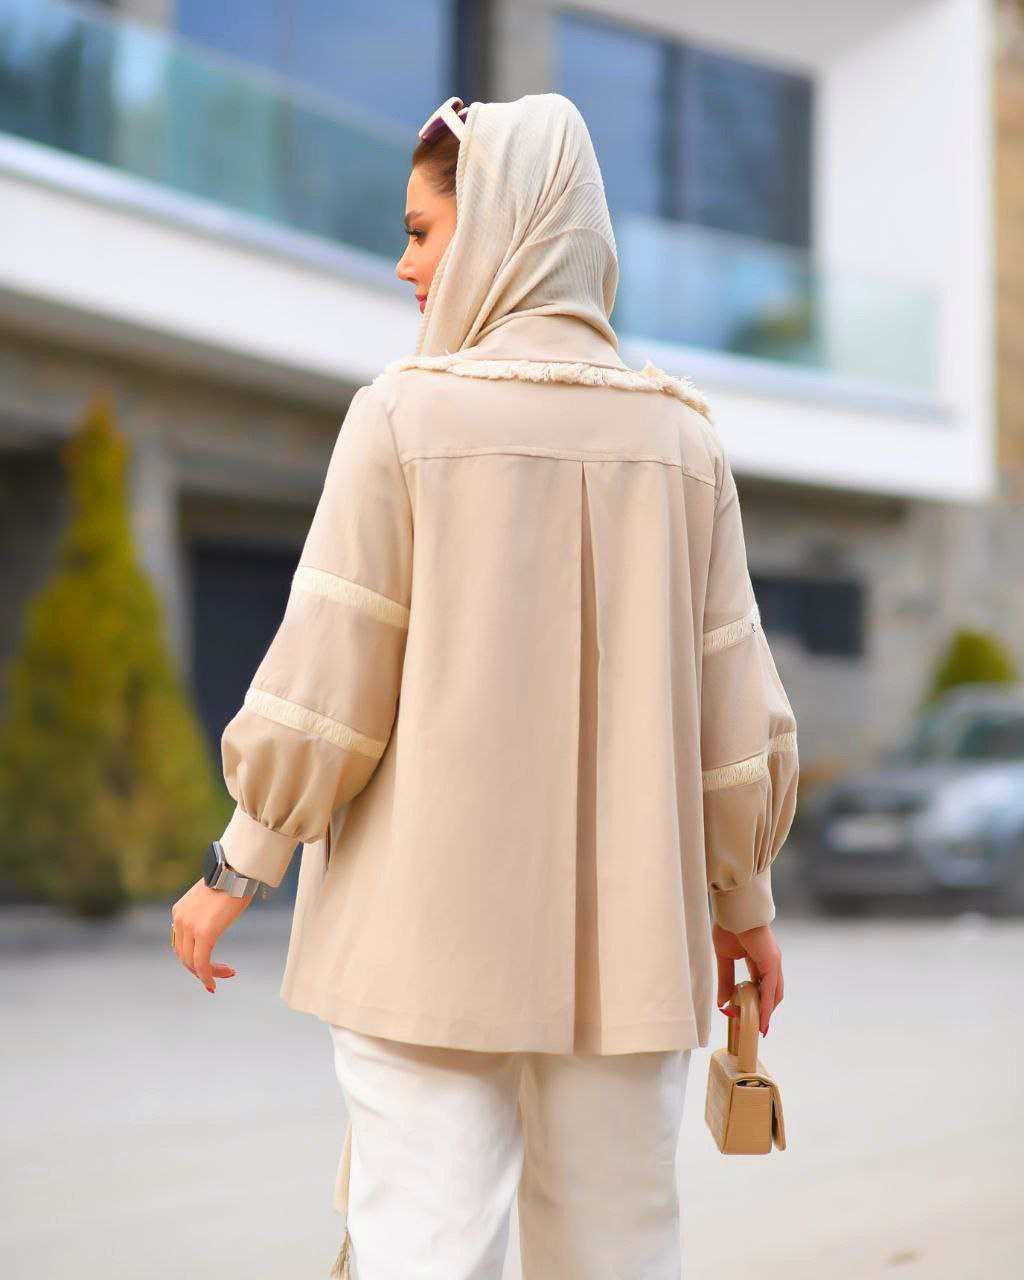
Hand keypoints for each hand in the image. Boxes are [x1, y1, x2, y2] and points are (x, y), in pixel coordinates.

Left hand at [170, 878, 250, 992]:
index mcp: (179, 911)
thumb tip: (215, 922)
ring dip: (207, 973)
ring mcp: (189, 926)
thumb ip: (207, 913)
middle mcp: (179, 919)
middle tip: (220, 973)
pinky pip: (202, 962)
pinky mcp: (204, 933)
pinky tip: (214, 983)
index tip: (207, 965)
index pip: (180, 943)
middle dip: (200, 968)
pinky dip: (207, 976)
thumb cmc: (232, 880)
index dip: (192, 958)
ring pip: (192, 962)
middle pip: (183, 955)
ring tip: (226, 973)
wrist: (238, 868)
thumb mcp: (212, 899)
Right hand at [712, 920, 783, 1035]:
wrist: (734, 910)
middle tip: (752, 1025)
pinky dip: (767, 1005)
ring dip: (766, 1011)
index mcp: (760, 958)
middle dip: (762, 1010)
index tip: (747, 1015)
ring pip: (774, 993)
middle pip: (771, 993)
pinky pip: (771, 989)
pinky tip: (762, 1017)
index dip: (756, 1002)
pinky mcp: (771, 962)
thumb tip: (723, 1002)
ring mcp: (773, 962)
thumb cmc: (729, 926)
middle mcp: (770, 962)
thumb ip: (725, 979)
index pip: (761, 986)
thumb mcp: (725, 958)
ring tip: (757, 1026)